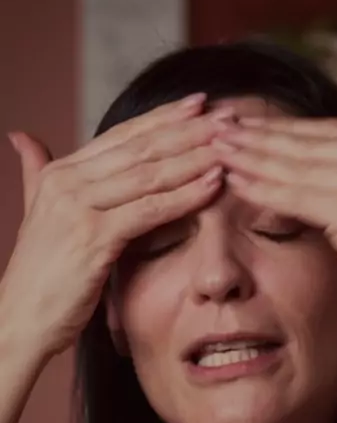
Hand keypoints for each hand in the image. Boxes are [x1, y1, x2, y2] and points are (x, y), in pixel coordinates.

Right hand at [1, 94, 224, 358]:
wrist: (19, 319)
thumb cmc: (39, 277)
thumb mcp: (37, 214)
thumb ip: (37, 173)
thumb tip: (23, 138)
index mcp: (60, 174)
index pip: (121, 136)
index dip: (163, 117)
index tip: (199, 104)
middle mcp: (67, 182)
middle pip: (140, 147)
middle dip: (188, 130)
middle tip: (227, 117)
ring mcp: (79, 208)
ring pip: (148, 174)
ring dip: (194, 158)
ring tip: (229, 146)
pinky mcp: (93, 237)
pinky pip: (149, 210)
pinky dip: (184, 196)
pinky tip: (213, 185)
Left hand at [213, 89, 336, 340]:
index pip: (330, 132)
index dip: (286, 128)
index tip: (250, 123)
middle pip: (309, 143)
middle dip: (259, 135)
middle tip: (218, 127)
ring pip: (297, 166)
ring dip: (251, 156)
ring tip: (215, 149)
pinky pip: (297, 197)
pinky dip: (263, 188)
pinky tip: (233, 181)